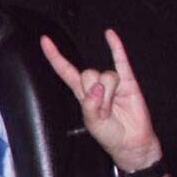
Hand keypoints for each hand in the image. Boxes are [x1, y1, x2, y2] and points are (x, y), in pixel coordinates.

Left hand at [41, 28, 162, 172]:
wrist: (132, 142)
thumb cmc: (109, 134)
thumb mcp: (92, 123)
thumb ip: (90, 106)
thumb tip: (97, 87)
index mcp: (81, 94)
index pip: (65, 70)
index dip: (55, 56)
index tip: (44, 40)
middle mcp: (94, 85)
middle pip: (88, 73)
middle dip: (96, 93)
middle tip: (104, 110)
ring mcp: (112, 82)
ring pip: (105, 75)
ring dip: (110, 93)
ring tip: (115, 107)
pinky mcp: (128, 82)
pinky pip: (121, 61)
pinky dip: (116, 47)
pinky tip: (110, 34)